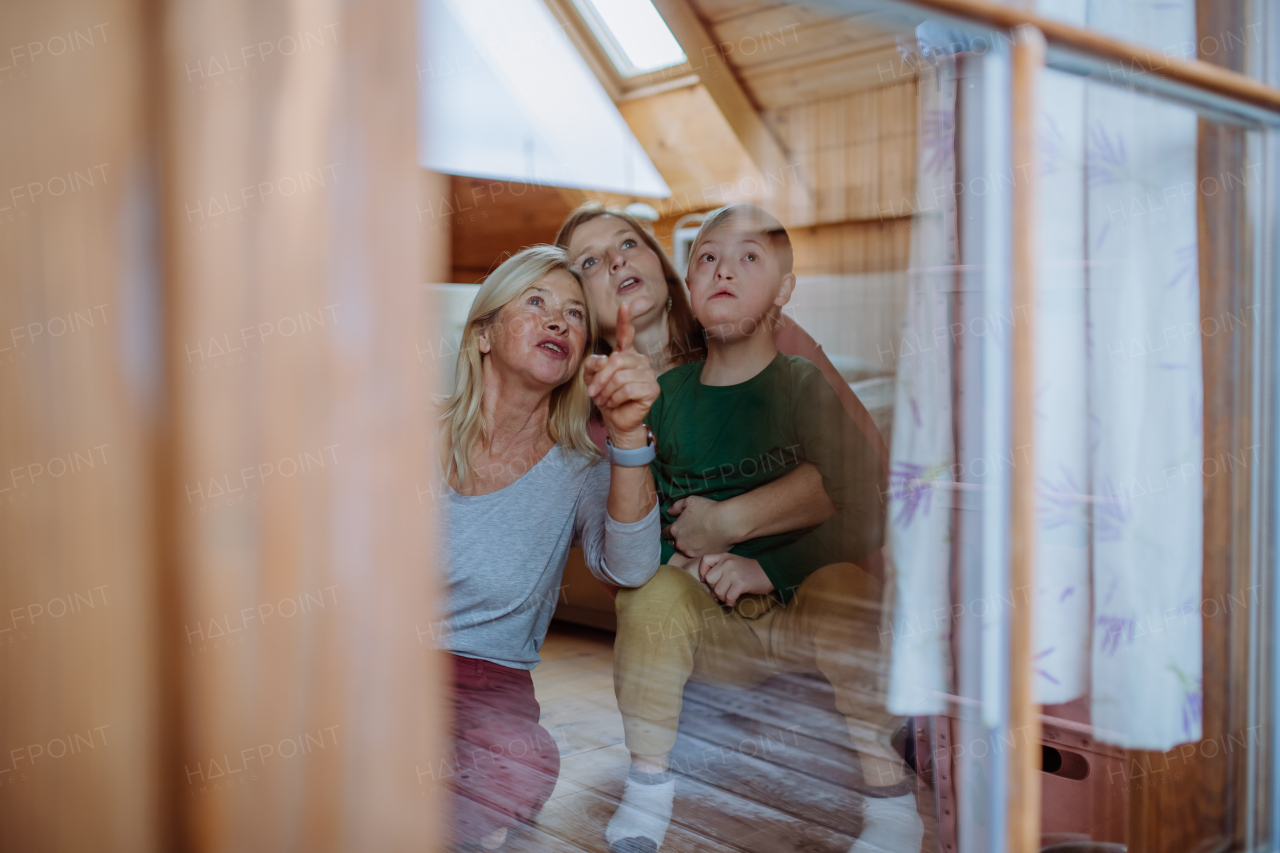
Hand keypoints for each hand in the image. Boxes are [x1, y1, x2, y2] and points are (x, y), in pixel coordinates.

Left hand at [585, 303, 659, 446]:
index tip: (624, 306)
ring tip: (605, 399)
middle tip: (593, 392)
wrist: (615, 419)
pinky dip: (616, 398)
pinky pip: (628, 389)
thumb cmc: (605, 396)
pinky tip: (616, 403)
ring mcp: (649, 373)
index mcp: (626, 354)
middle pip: (616, 361)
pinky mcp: (653, 389)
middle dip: (600, 379)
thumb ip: (592, 365)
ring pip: (620, 377)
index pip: (626, 334)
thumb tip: (603, 359)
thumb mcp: (591, 379)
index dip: (625, 320)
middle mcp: (640, 360)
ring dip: (606, 391)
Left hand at [664, 496, 736, 557]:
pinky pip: (696, 555)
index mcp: (675, 530)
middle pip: (674, 543)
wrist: (727, 523)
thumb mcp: (690, 501)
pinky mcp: (701, 557)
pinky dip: (698, 550)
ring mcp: (690, 552)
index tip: (674, 529)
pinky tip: (705, 544)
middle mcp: (680, 543)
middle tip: (688, 534)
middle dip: (679, 539)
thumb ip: (676, 506)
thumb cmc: (708, 510)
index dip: (668, 530)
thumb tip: (669, 512)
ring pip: (685, 550)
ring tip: (698, 539)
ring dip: (688, 546)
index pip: (665, 533)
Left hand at [697, 553, 774, 607]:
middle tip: (723, 591)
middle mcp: (727, 563)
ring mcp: (734, 573)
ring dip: (723, 598)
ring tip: (730, 597)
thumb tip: (709, 588)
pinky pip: (728, 597)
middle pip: (709, 579)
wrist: (770, 572)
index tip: (705, 580)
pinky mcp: (741, 583)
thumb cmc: (751, 571)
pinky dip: (730, 602)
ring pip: (718, 591)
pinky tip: (734, 601)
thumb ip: (722, 569)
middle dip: (714, 589)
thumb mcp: (734, 563)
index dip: (702, 572)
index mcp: (725, 557)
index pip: (705, 560)